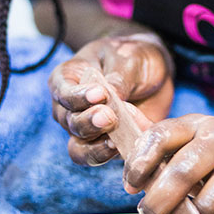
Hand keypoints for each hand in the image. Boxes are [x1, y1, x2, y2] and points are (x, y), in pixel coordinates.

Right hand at [48, 32, 173, 165]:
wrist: (151, 71)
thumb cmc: (133, 56)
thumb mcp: (130, 57)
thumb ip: (120, 76)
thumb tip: (111, 96)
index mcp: (66, 79)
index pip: (62, 92)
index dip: (78, 97)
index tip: (100, 94)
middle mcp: (69, 107)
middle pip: (70, 123)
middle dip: (89, 122)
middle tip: (110, 117)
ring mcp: (85, 129)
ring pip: (79, 148)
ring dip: (96, 147)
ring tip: (115, 141)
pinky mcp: (106, 144)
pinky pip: (101, 158)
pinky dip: (114, 156)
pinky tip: (129, 149)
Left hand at [123, 114, 213, 213]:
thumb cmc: (207, 151)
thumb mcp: (183, 140)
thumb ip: (154, 149)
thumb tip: (128, 174)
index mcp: (194, 123)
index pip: (159, 137)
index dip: (139, 163)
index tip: (130, 185)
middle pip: (182, 172)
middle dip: (159, 199)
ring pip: (208, 201)